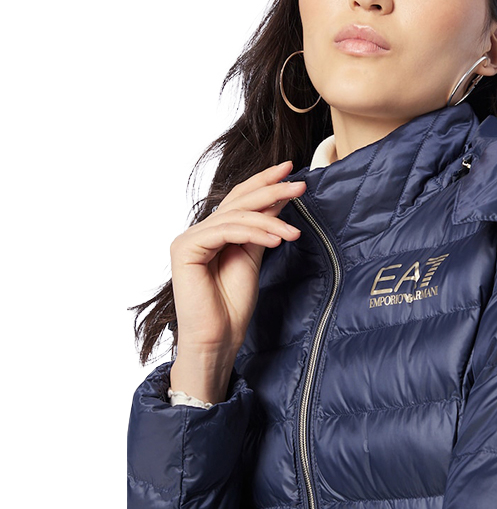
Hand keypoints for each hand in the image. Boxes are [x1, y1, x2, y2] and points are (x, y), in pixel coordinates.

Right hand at [168, 161, 304, 402]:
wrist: (217, 340)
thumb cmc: (232, 305)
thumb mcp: (254, 256)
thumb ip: (262, 227)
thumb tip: (279, 199)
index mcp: (214, 231)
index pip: (240, 198)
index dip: (264, 181)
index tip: (291, 169)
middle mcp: (199, 231)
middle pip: (238, 200)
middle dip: (272, 189)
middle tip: (300, 185)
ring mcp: (190, 238)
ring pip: (236, 215)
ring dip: (271, 219)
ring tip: (295, 232)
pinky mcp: (185, 249)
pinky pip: (226, 231)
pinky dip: (255, 232)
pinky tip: (277, 239)